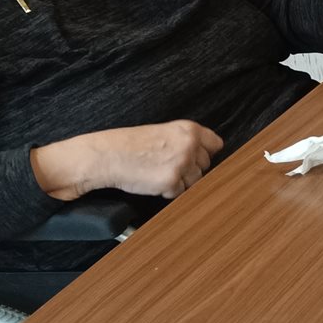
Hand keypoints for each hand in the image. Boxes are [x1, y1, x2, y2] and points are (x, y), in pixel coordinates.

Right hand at [40, 121, 223, 200]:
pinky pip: (180, 192)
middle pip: (206, 165)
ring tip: (157, 173)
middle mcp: (189, 144)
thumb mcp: (162, 132)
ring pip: (196, 181)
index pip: (216, 144)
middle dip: (190, 169)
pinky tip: (153, 182)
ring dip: (180, 182)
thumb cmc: (129, 145)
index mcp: (188, 129)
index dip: (205, 154)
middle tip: (166, 166)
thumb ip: (185, 140)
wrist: (106, 155)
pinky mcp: (172, 180)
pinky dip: (168, 191)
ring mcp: (182, 163)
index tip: (196, 158)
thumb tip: (205, 155)